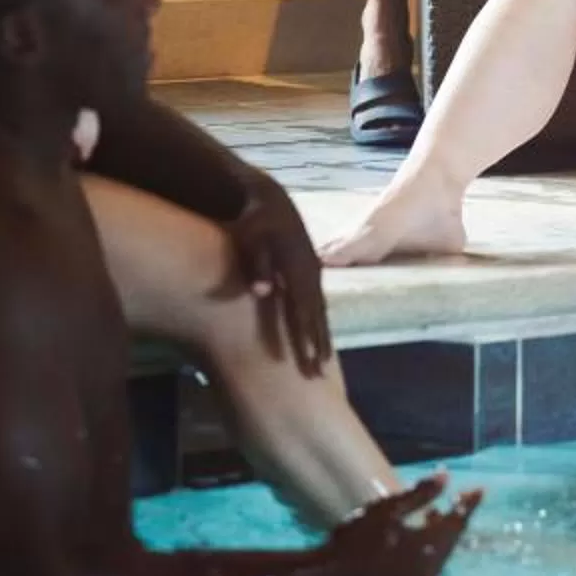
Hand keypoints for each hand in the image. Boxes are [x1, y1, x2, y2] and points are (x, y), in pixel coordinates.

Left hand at [220, 173, 332, 372]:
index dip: (307, 340)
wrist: (270, 199)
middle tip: (319, 376)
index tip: (310, 365)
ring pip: (320, 310)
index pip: (303, 313)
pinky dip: (320, 320)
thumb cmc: (254, 221)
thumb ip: (257, 265)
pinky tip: (319, 332)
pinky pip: (318, 301)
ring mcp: (313, 272)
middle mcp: (310, 274)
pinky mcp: (310, 270)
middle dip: (318, 346)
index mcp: (298, 270)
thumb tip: (261, 292)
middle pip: (316, 316)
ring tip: (324, 360)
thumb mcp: (251, 238)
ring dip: (322, 335)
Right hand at [323, 474, 480, 575]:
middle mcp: (431, 567)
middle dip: (456, 516)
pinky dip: (430, 545)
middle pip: (452, 537)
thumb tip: (446, 476)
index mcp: (428, 547)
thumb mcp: (388, 508)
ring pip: (441, 550)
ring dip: (442, 531)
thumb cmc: (358, 535)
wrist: (334, 571)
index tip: (480, 489)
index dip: (469, 503)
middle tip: (460, 497)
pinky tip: (419, 533)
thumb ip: (420, 493)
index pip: (458, 521)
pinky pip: (430, 561)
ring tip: (434, 513)